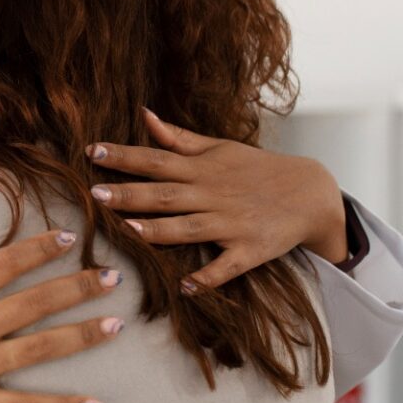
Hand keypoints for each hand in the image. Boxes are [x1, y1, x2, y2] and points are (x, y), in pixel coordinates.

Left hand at [85, 107, 347, 293]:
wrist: (311, 192)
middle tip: (96, 194)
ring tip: (128, 231)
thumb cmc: (257, 169)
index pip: (156, 160)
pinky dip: (207, 277)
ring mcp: (231, 224)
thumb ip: (179, 138)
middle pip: (165, 195)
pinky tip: (185, 287)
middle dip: (131, 195)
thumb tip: (144, 115)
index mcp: (201, 169)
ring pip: (189, 228)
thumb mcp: (219, 148)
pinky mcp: (249, 250)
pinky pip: (226, 267)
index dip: (124, 156)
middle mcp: (212, 195)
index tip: (91, 151)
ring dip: (160, 231)